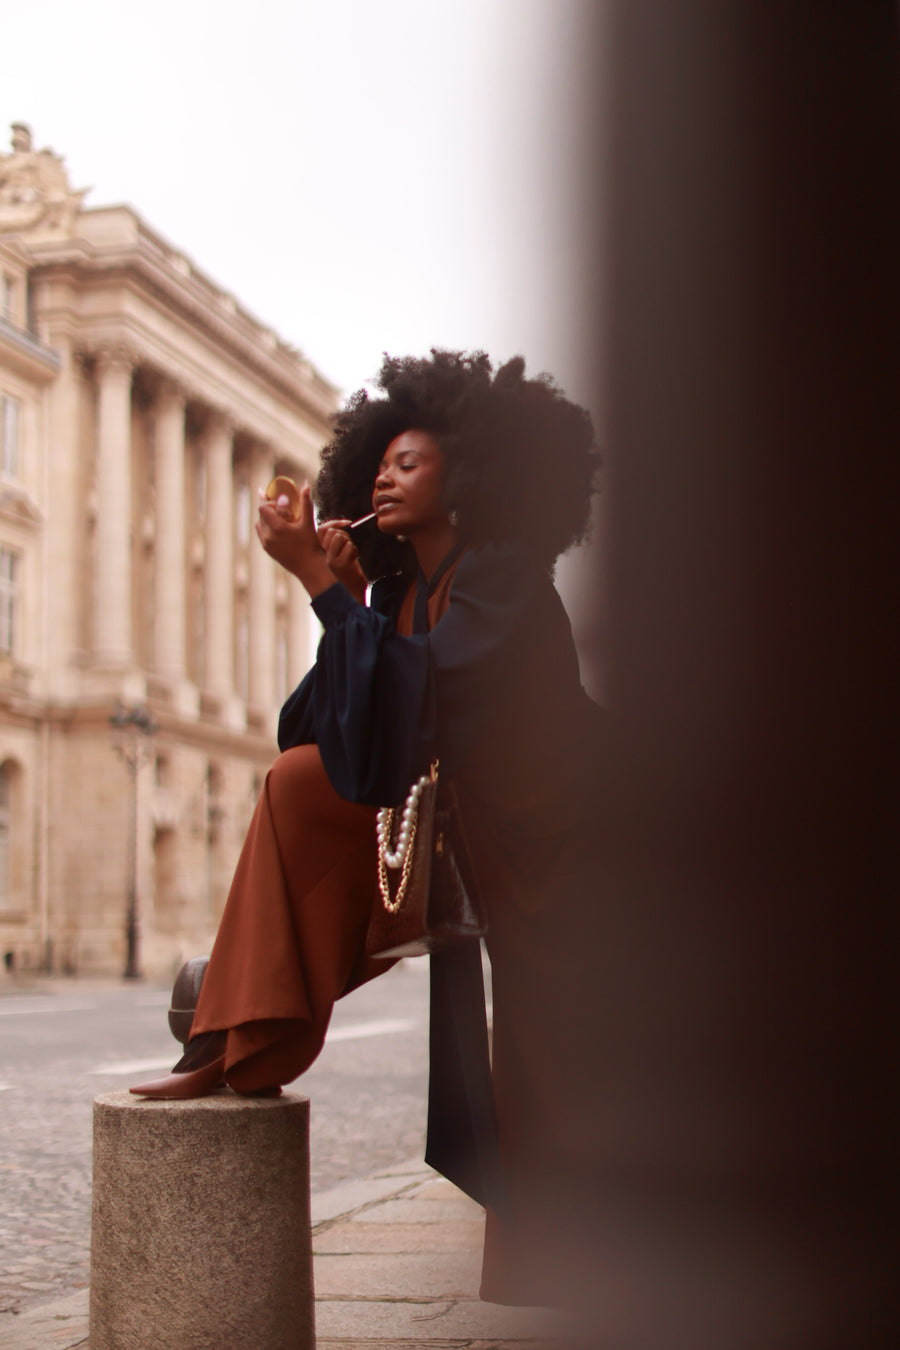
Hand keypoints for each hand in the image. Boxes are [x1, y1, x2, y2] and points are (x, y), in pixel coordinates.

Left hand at [255, 484, 333, 598]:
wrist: (309, 568)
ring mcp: (266, 544)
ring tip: (277, 514)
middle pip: (261, 515)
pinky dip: (267, 528)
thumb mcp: (308, 522)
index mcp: (277, 527)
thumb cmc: (310, 544)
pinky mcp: (268, 550)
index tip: (275, 498)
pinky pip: (262, 534)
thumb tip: (306, 484)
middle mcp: (268, 536)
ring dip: (266, 518)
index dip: (268, 501)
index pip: (263, 508)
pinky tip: (277, 526)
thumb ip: (305, 502)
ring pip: (260, 525)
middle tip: (276, 503)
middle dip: (268, 508)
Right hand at [317, 519, 367, 602]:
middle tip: (348, 548)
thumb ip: (335, 544)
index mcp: (319, 554)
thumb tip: (341, 524)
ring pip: (341, 537)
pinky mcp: (340, 565)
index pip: (321, 530)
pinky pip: (349, 547)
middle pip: (333, 532)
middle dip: (345, 536)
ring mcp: (330, 561)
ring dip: (350, 545)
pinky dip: (355, 552)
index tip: (347, 523)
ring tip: (350, 557)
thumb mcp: (337, 557)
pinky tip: (353, 562)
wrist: (350, 595)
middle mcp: (321, 557)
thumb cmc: (346, 575)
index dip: (334, 523)